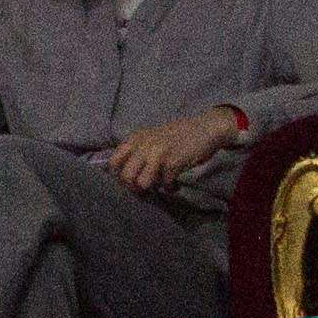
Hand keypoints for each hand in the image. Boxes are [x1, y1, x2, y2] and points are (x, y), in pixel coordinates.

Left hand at [104, 107, 245, 194]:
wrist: (204, 128)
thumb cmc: (177, 136)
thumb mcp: (150, 138)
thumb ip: (136, 151)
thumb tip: (123, 176)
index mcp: (134, 139)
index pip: (113, 163)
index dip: (119, 177)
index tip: (131, 181)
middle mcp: (142, 145)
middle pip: (126, 177)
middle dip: (134, 188)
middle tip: (146, 189)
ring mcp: (157, 154)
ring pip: (142, 183)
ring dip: (152, 189)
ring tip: (160, 185)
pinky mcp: (173, 162)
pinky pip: (165, 185)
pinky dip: (170, 188)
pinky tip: (175, 184)